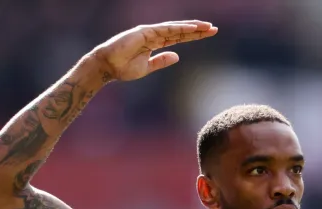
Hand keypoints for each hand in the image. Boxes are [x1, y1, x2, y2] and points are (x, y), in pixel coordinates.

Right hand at [90, 20, 217, 81]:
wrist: (107, 67)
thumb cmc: (123, 68)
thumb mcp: (147, 67)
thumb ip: (161, 61)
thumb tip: (177, 56)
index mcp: (155, 43)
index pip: (178, 38)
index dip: (193, 36)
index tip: (208, 34)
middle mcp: (154, 35)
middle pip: (180, 31)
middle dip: (197, 30)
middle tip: (214, 29)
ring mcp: (150, 32)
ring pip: (175, 28)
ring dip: (192, 27)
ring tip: (207, 27)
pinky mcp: (145, 32)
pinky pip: (165, 30)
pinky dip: (179, 28)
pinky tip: (191, 28)